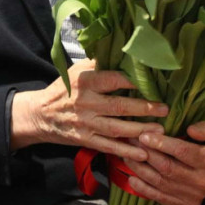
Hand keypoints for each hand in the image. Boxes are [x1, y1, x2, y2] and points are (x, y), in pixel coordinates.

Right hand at [10, 60, 167, 160]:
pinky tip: (143, 152)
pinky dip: (126, 151)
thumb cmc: (63, 88)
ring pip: (117, 128)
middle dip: (144, 108)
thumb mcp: (76, 70)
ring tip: (160, 130)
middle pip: (119, 106)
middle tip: (164, 108)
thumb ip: (98, 63)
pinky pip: (108, 146)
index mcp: (84, 82)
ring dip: (140, 130)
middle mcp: (85, 102)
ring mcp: (86, 123)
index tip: (153, 82)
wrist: (39, 114)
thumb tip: (123, 52)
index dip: (133, 81)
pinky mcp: (85, 140)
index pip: (112, 79)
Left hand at [123, 121, 204, 204]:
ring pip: (160, 182)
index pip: (182, 151)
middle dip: (146, 153)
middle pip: (167, 167)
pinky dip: (144, 189)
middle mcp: (200, 180)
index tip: (144, 135)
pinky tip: (132, 178)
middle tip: (130, 141)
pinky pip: (160, 197)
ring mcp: (191, 194)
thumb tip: (190, 129)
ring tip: (127, 155)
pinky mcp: (183, 204)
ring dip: (140, 169)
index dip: (162, 143)